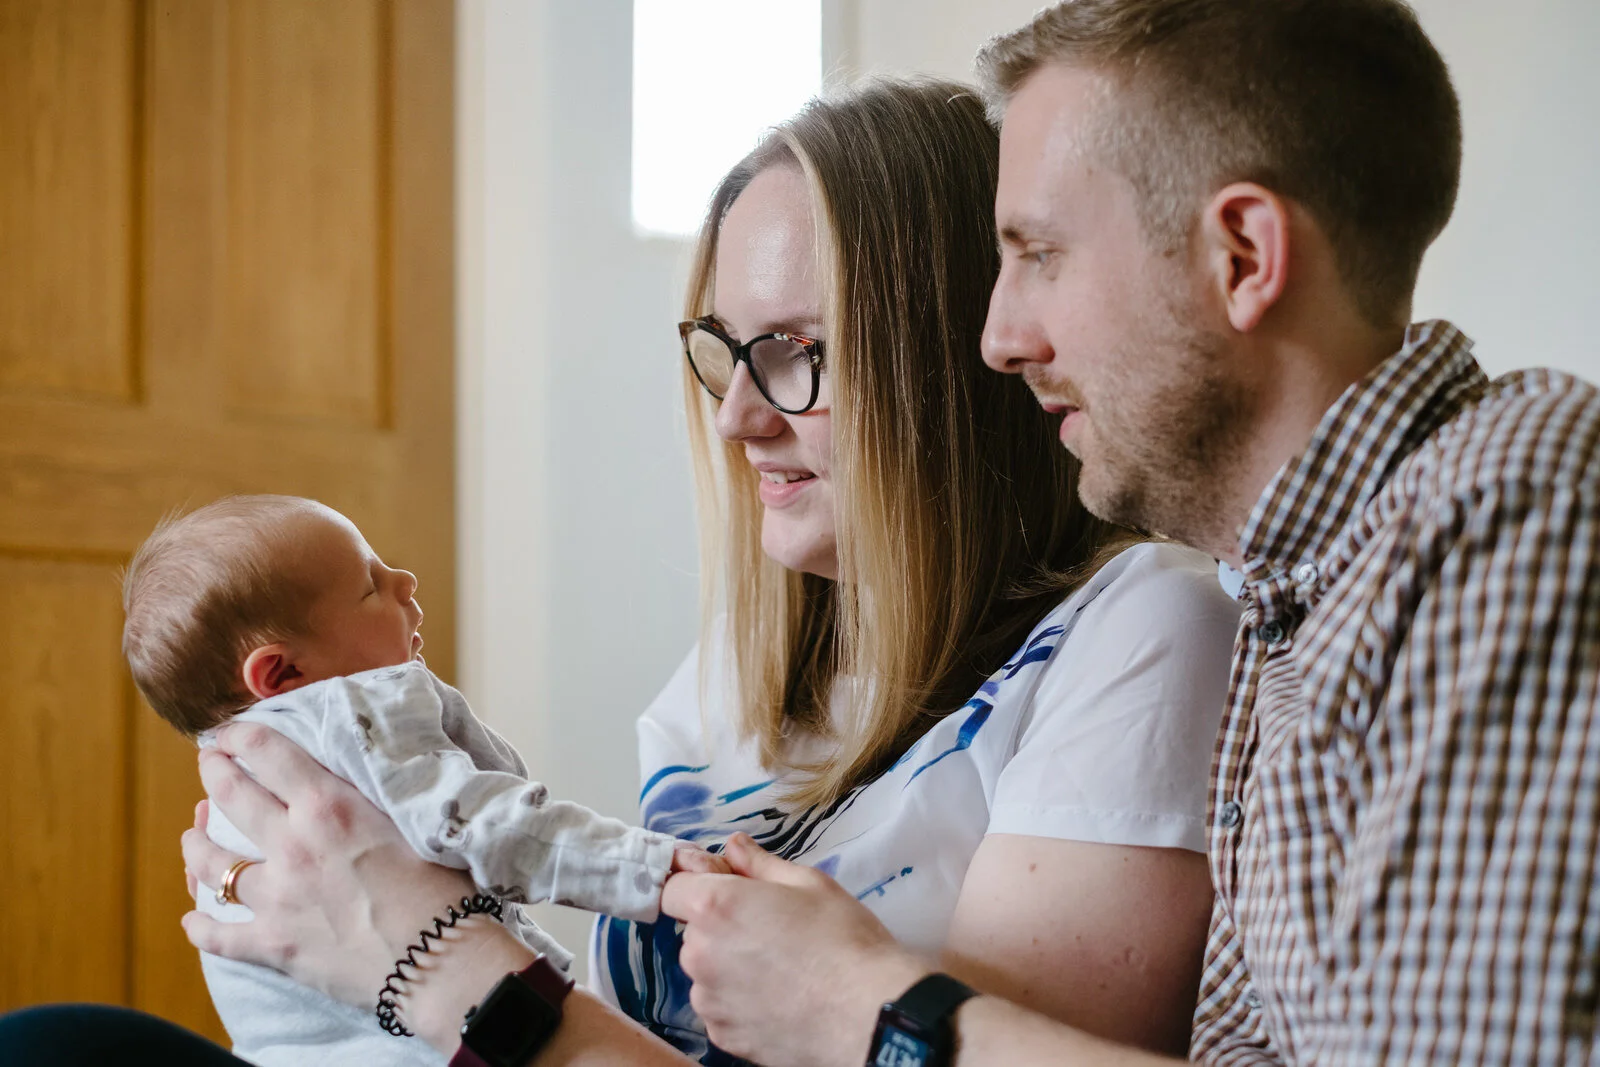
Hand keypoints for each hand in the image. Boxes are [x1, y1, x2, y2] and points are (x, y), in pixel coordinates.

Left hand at [180, 722, 473, 1008]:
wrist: (439, 959)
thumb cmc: (441, 886)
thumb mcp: (408, 821)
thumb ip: (369, 798)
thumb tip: (351, 777)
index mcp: (328, 807)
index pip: (269, 753)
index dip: (242, 735)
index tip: (231, 732)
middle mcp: (293, 845)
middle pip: (231, 797)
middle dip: (213, 772)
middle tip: (209, 764)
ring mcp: (277, 897)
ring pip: (212, 865)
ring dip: (196, 844)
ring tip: (193, 836)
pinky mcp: (274, 945)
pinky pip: (218, 936)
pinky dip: (201, 927)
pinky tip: (193, 919)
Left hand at [661, 833, 928, 1066]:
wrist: (869, 1015)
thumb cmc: (843, 940)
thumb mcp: (809, 884)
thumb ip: (760, 864)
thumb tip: (734, 847)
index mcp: (715, 906)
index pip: (673, 888)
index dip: (697, 886)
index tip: (725, 890)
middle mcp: (700, 954)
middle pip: (693, 932)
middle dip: (721, 928)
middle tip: (770, 931)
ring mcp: (709, 1001)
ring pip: (707, 973)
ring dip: (730, 968)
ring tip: (780, 971)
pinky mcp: (723, 1037)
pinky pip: (722, 1009)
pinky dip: (741, 1004)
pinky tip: (780, 1000)